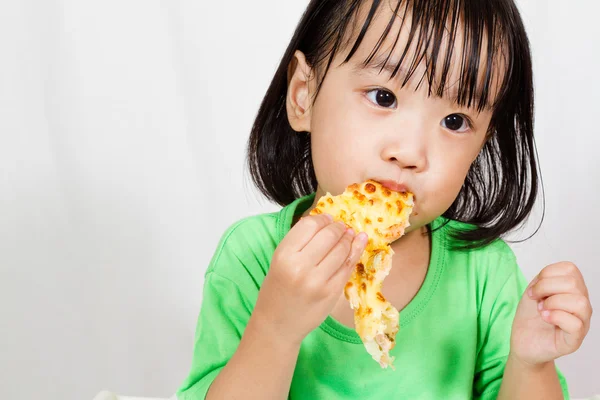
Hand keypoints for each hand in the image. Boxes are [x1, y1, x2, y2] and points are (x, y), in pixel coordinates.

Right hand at [250, 213, 367, 344]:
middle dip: (338, 227)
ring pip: (341, 250)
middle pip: (328, 235)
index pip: (309, 225)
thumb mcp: (280, 261)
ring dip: (349, 239)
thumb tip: (325, 221)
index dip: (322, 218)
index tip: (328, 218)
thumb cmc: (277, 289)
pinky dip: (355, 252)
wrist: (278, 324)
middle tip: (342, 226)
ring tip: (350, 234)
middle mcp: (300, 267)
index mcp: (284, 255)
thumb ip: (299, 242)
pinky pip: (347, 267)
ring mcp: (318, 281)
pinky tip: (359, 243)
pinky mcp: (332, 293)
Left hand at [510, 262, 592, 365]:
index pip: (570, 269)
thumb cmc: (530, 317)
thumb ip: (544, 280)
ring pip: (579, 302)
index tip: (534, 289)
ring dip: (553, 303)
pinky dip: (556, 317)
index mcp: (573, 290)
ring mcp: (581, 322)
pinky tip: (545, 318)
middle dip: (546, 287)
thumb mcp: (533, 291)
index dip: (547, 274)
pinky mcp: (575, 339)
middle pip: (574, 283)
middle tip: (536, 300)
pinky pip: (576, 323)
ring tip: (542, 310)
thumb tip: (550, 278)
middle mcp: (581, 304)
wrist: (522, 341)